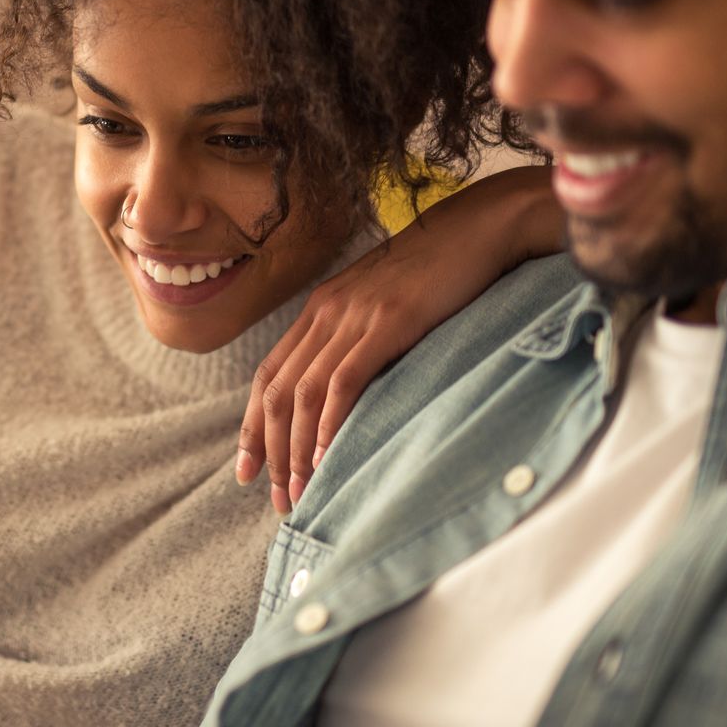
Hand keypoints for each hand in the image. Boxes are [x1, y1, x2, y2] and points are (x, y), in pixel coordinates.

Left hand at [237, 165, 560, 509]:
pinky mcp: (387, 322)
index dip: (252, 426)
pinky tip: (328, 457)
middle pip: (277, 392)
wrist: (478, 227)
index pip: (268, 375)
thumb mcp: (383, 300)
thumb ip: (359, 334)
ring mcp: (354, 316)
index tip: (248, 470)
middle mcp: (326, 312)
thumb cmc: (439, 268)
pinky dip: (330, 422)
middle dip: (271, 451)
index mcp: (320, 308)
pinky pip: (345, 379)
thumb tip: (350, 385)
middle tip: (278, 500)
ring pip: (303, 392)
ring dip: (296, 449)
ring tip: (302, 492)